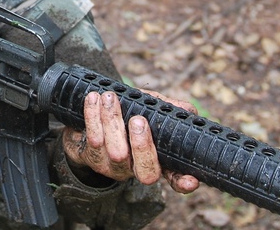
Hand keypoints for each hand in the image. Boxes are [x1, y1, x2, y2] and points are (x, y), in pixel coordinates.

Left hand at [62, 91, 199, 193]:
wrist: (89, 117)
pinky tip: (94, 99)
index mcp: (157, 159)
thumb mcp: (148, 108)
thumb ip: (166, 108)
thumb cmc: (126, 112)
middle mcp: (136, 168)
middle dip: (142, 146)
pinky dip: (93, 116)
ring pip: (116, 152)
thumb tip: (187, 110)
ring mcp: (114, 167)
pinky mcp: (92, 159)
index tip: (191, 179)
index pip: (174, 177)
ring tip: (111, 98)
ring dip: (112, 120)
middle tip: (138, 120)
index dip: (183, 181)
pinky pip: (94, 140)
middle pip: (145, 172)